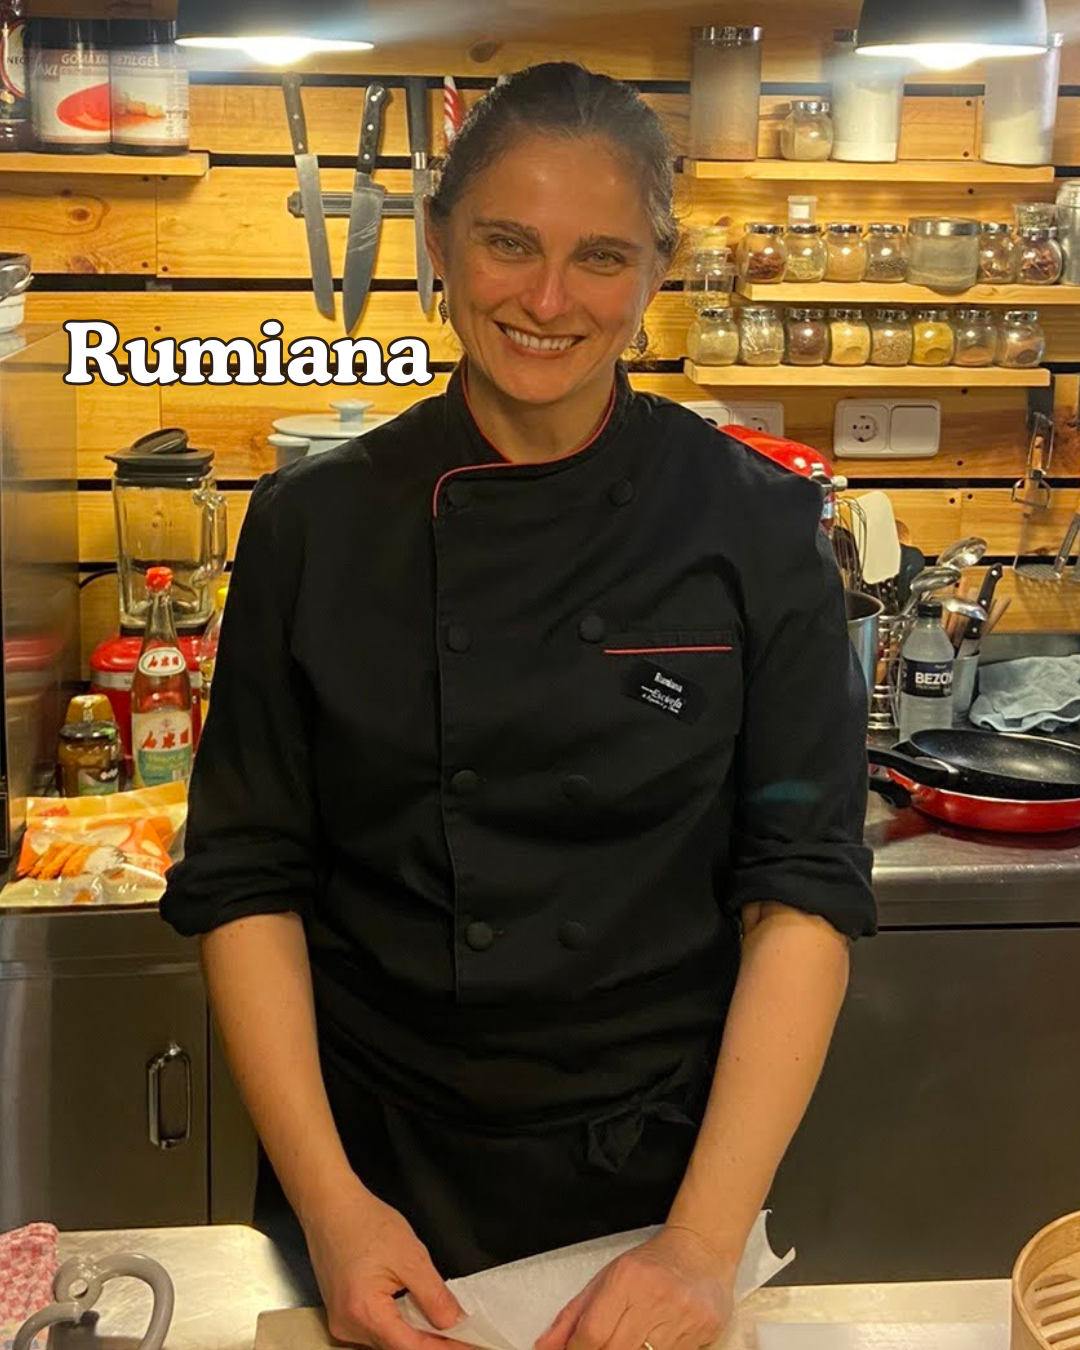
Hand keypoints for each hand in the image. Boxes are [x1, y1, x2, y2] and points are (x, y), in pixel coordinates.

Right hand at [303, 1178, 464, 1349]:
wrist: (330, 1206)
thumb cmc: (365, 1222)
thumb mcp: (410, 1256)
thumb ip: (434, 1296)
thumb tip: (455, 1323)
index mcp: (363, 1312)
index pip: (410, 1347)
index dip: (442, 1348)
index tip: (469, 1346)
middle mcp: (348, 1326)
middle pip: (397, 1347)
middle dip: (430, 1343)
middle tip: (462, 1336)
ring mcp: (342, 1322)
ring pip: (386, 1341)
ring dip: (414, 1335)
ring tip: (443, 1325)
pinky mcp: (342, 1314)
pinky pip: (375, 1329)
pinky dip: (398, 1325)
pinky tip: (416, 1315)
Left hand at [534, 1226, 734, 1349]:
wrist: (701, 1250)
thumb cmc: (649, 1265)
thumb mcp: (606, 1278)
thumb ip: (573, 1315)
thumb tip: (544, 1347)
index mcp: (627, 1278)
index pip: (593, 1333)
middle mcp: (655, 1295)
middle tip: (597, 1348)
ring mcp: (682, 1314)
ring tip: (627, 1340)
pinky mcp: (704, 1329)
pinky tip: (651, 1342)